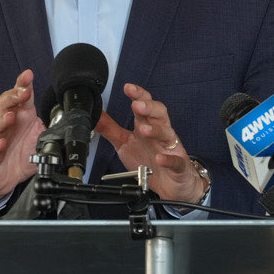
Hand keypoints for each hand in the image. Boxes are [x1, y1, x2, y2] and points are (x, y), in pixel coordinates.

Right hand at [0, 70, 43, 205]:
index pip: (21, 97)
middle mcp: (7, 125)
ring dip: (3, 119)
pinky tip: (1, 143)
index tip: (28, 74)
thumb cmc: (19, 158)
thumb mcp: (40, 142)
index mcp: (21, 118)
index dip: (23, 84)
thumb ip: (50, 130)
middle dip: (14, 96)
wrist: (4, 180)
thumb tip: (65, 123)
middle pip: (5, 104)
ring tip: (11, 117)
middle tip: (24, 92)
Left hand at [95, 84, 204, 201]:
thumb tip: (95, 115)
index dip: (138, 95)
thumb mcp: (125, 143)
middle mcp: (160, 133)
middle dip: (149, 107)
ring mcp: (171, 149)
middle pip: (160, 113)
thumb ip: (110, 129)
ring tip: (144, 130)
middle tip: (137, 105)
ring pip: (168, 134)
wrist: (169, 185)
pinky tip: (160, 159)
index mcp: (147, 125)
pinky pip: (176, 161)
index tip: (128, 87)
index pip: (145, 104)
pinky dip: (168, 159)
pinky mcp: (178, 166)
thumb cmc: (149, 161)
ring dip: (156, 130)